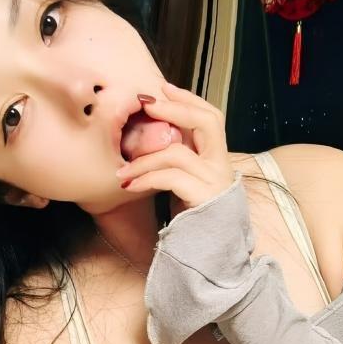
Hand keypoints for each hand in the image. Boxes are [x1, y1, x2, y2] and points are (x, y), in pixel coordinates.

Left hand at [116, 82, 235, 219]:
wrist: (209, 254)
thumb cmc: (193, 220)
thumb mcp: (187, 185)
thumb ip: (180, 163)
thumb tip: (151, 140)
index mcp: (219, 159)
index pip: (211, 117)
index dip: (188, 100)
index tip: (163, 88)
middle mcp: (221, 166)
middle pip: (208, 121)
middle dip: (175, 109)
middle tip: (146, 106)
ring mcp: (214, 181)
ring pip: (177, 153)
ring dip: (143, 159)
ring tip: (121, 171)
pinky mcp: (203, 197)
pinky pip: (170, 177)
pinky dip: (146, 178)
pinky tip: (129, 186)